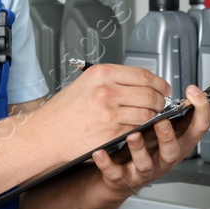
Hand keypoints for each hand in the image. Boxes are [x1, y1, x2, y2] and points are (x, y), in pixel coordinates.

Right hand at [30, 63, 171, 158]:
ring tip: (148, 117)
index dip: (159, 82)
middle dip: (159, 101)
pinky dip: (140, 130)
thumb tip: (138, 83)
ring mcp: (110, 114)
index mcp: (101, 74)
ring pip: (147, 113)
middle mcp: (106, 91)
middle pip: (149, 94)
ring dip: (152, 117)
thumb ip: (111, 80)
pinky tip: (137, 128)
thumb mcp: (84, 83)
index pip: (143, 74)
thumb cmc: (61, 112)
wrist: (46, 134)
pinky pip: (136, 130)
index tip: (163, 87)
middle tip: (160, 103)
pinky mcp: (111, 134)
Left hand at [89, 83, 209, 196]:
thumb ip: (187, 118)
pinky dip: (108, 164)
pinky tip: (100, 152)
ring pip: (146, 165)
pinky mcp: (123, 178)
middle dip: (169, 137)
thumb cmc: (145, 149)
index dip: (201, 111)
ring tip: (133, 135)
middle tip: (163, 122)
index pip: (198, 130)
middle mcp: (162, 159)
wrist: (120, 176)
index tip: (194, 92)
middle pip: (173, 152)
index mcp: (177, 145)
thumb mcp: (170, 133)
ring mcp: (143, 171)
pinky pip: (115, 173)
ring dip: (140, 150)